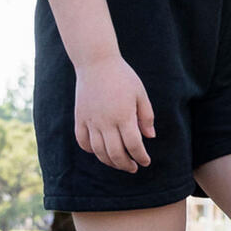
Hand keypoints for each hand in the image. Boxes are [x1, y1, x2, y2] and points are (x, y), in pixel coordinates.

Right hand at [74, 56, 155, 171]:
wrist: (96, 63)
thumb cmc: (123, 77)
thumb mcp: (140, 94)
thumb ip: (146, 116)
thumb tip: (150, 137)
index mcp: (124, 116)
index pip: (133, 145)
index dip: (141, 157)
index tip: (145, 162)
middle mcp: (106, 122)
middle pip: (115, 153)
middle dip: (126, 164)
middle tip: (133, 168)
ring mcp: (90, 121)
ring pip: (98, 151)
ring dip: (109, 161)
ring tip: (119, 163)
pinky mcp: (79, 118)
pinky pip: (82, 141)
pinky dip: (91, 150)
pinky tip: (99, 152)